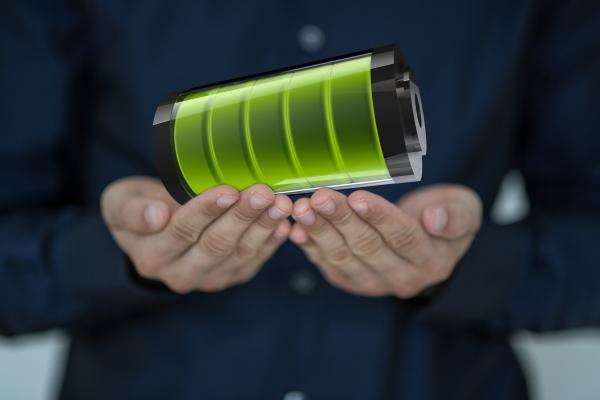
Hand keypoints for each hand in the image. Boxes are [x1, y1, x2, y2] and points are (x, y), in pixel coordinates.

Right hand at [101, 177, 291, 292]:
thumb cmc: (139, 208)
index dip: (206, 212)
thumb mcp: (119, 203)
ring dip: (263, 227)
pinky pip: (255, 261)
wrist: (155, 231)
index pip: (182, 233)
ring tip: (280, 203)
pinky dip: (271, 241)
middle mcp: (181, 274)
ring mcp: (210, 278)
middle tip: (263, 193)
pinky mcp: (232, 275)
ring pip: (240, 254)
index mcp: (151, 257)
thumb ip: (131, 210)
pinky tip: (283, 222)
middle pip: (216, 246)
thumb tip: (157, 216)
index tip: (228, 190)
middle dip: (242, 217)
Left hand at [289, 184, 481, 297]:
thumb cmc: (444, 219)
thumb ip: (455, 216)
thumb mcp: (464, 211)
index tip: (358, 197)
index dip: (379, 217)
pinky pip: (328, 266)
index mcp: (431, 261)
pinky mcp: (351, 281)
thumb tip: (434, 219)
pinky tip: (296, 229)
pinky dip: (310, 247)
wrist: (428, 245)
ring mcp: (373, 283)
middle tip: (320, 197)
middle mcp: (401, 278)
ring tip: (303, 209)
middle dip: (341, 220)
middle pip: (367, 247)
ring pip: (343, 257)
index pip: (403, 238)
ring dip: (320, 232)